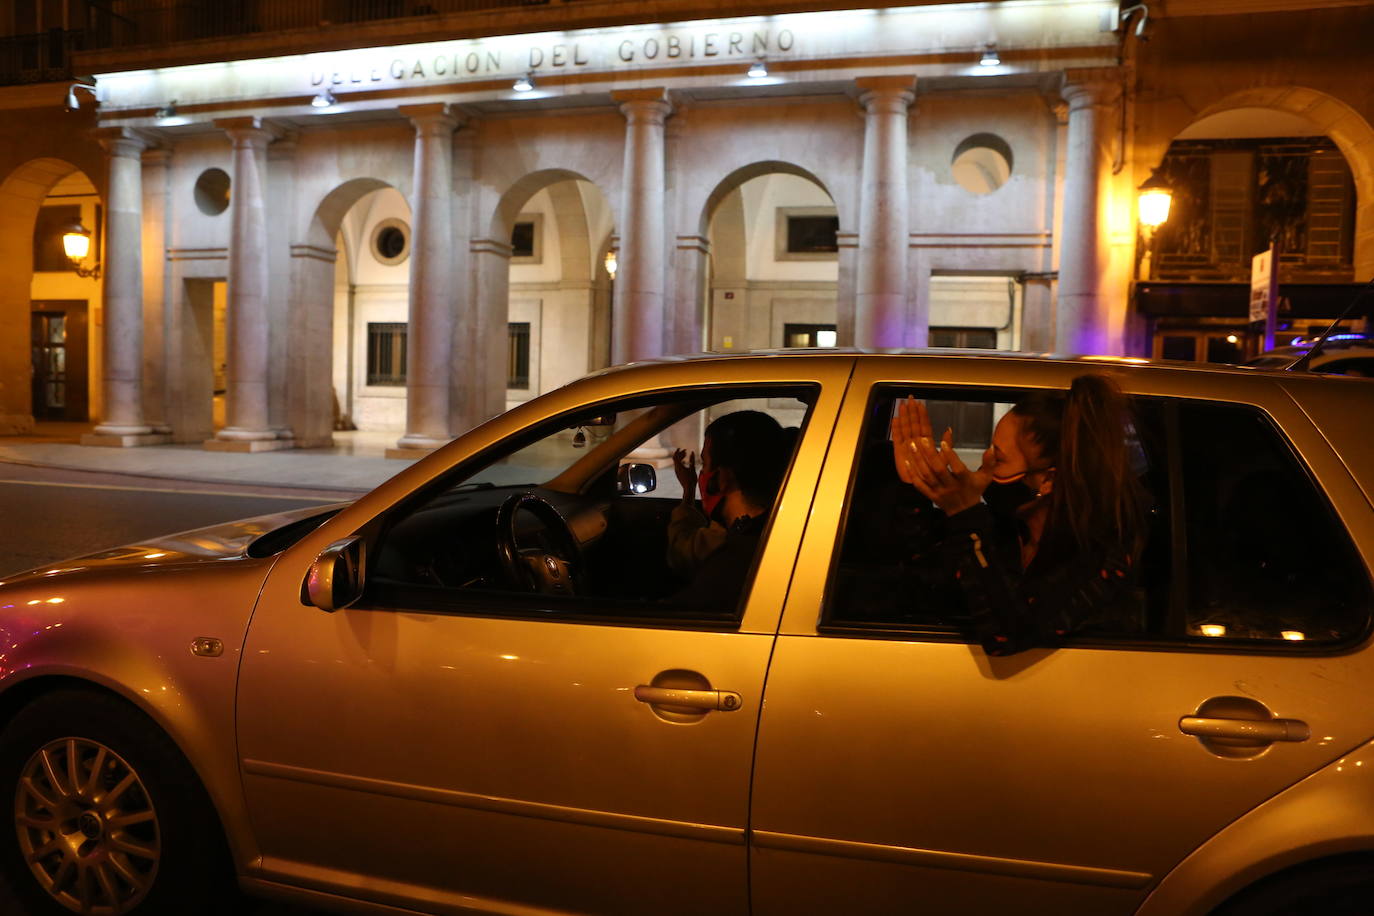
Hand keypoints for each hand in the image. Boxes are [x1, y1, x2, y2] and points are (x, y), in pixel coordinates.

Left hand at [673, 448, 696, 501]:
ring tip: (686, 455)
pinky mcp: (678, 475)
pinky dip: (681, 462)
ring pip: (677, 463)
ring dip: (680, 458)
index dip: (677, 451)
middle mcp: (676, 469)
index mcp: (678, 467)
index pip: (675, 456)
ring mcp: (677, 472)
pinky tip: (686, 463)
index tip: (681, 448)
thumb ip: (692, 460)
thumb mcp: (693, 468)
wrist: (688, 489)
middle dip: (680, 454)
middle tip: (685, 451)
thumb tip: (692, 452)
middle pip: (675, 459)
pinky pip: (678, 466)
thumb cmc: (691, 479)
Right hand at [890, 398, 948, 486]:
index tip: (921, 404)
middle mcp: (916, 443)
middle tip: (910, 398)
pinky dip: (896, 429)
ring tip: (902, 405)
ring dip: (904, 417)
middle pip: (914, 424)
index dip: (922, 415)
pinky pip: (897, 438)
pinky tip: (895, 419)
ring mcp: (907, 447)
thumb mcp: (945, 459)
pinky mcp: (899, 453)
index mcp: (927, 444)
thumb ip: (947, 445)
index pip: (924, 425)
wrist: (926, 489)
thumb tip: (949, 429)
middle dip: (912, 411)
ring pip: (905, 428)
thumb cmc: (937, 477)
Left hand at [891, 398, 987, 514]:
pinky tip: (907, 462)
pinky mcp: (931, 496)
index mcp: (964, 481)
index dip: (950, 456)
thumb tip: (992, 447)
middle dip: (930, 454)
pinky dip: (912, 474)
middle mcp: (951, 486)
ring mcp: (939, 492)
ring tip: (912, 446)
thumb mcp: (985, 478)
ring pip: (927, 476)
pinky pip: (919, 485)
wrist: (965, 513)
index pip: (957, 468)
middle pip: (938, 470)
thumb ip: (989, 463)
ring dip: (919, 460)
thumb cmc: (975, 491)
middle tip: (923, 439)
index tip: (943, 442)